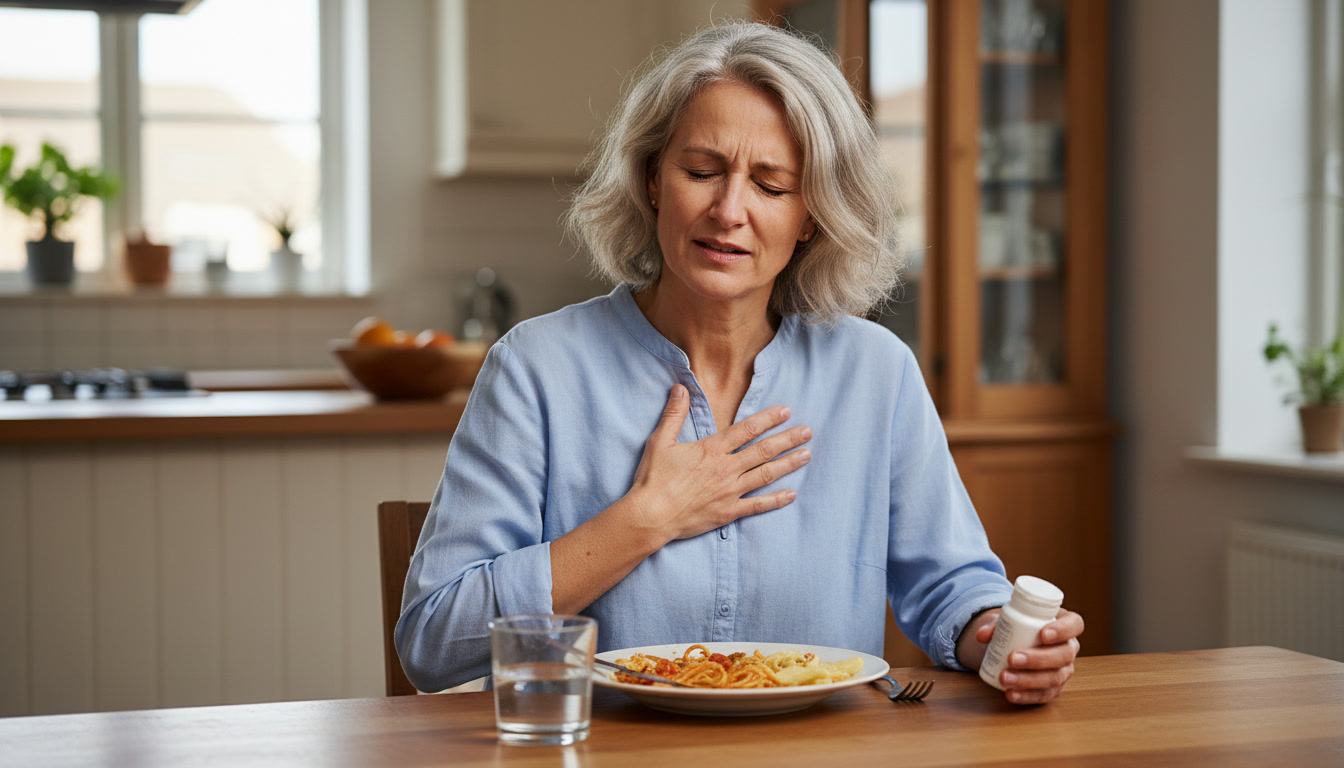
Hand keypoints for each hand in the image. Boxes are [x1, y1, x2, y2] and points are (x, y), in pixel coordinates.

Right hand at [625, 384, 811, 544]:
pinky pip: (758, 505)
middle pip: (763, 450)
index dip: (768, 419)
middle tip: (808, 431)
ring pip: (766, 474)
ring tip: (807, 455)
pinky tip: (792, 494)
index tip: (786, 412)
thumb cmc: (653, 479)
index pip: (747, 429)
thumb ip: (673, 414)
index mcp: (711, 450)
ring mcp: (730, 491)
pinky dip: (776, 500)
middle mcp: (726, 469)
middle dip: (788, 439)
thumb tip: (680, 388)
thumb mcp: (660, 441)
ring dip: (788, 464)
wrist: (650, 516)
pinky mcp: (728, 513)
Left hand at [973, 608, 1083, 704]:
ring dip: (1029, 680)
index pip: (1075, 624)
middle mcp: (1069, 648)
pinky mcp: (1054, 688)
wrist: (1015, 645)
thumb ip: (995, 625)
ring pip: (1054, 678)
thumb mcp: (1007, 620)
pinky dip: (1027, 696)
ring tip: (1005, 678)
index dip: (1063, 630)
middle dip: (1038, 658)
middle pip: (1064, 655)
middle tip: (1012, 658)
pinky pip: (1045, 695)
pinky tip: (1011, 694)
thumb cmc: (1018, 627)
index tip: (1043, 634)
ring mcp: (1064, 670)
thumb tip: (982, 635)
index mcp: (1065, 623)